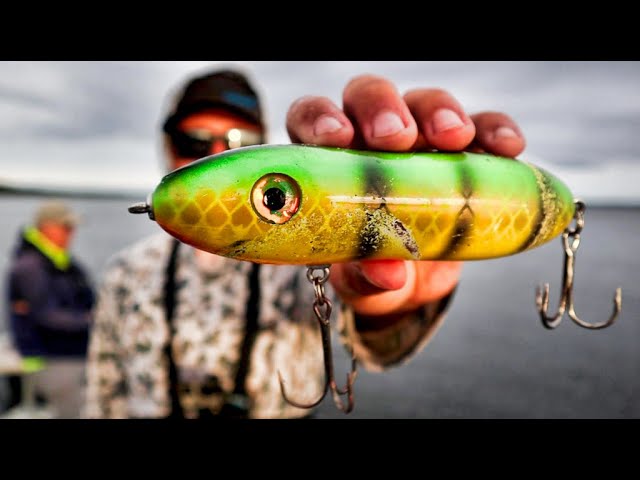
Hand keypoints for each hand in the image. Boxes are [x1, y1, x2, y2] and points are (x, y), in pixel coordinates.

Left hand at [286, 74, 525, 319]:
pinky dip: (495, 131)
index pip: (312, 120)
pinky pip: (483, 126)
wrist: (411, 282)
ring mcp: (418, 141)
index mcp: (328, 162)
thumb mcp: (361, 281)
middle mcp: (368, 140)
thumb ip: (363, 276)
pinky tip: (508, 148)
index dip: (320, 119)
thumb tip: (387, 273)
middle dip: (382, 108)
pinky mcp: (464, 153)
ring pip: (423, 101)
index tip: (337, 138)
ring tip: (456, 138)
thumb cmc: (369, 270)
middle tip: (397, 137)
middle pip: (367, 97)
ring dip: (439, 111)